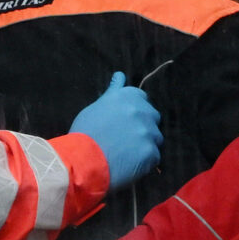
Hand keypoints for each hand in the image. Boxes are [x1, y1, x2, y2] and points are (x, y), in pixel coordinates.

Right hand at [67, 71, 160, 187]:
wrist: (83, 160)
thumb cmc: (85, 133)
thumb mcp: (96, 107)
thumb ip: (113, 93)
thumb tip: (120, 76)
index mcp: (128, 96)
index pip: (142, 99)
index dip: (133, 112)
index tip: (124, 122)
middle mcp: (142, 111)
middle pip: (152, 118)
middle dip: (142, 127)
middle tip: (124, 139)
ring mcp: (149, 132)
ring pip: (155, 138)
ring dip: (144, 144)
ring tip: (125, 153)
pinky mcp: (151, 152)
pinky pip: (154, 157)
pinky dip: (144, 162)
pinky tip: (128, 163)